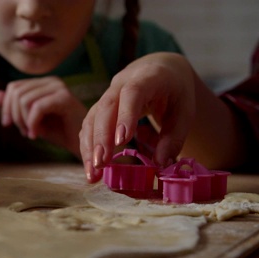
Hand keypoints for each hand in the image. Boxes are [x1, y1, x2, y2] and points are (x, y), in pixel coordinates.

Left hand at [0, 76, 85, 156]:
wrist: (80, 144)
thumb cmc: (58, 131)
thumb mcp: (30, 119)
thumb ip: (14, 107)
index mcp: (42, 83)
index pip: (13, 87)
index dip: (6, 107)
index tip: (9, 124)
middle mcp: (51, 81)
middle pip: (17, 93)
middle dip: (15, 115)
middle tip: (24, 132)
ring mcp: (58, 87)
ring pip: (24, 100)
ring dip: (24, 121)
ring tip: (32, 133)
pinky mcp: (64, 98)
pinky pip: (37, 107)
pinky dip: (32, 123)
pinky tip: (37, 134)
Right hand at [79, 52, 195, 182]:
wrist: (158, 70)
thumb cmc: (174, 91)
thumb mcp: (184, 111)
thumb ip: (173, 138)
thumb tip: (159, 164)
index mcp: (147, 78)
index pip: (132, 94)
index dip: (125, 116)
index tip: (121, 141)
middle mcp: (120, 84)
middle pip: (105, 109)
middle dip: (101, 138)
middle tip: (101, 164)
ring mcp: (106, 96)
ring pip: (91, 119)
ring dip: (89, 147)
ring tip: (93, 174)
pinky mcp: (98, 108)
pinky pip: (88, 127)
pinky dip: (87, 147)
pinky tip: (91, 167)